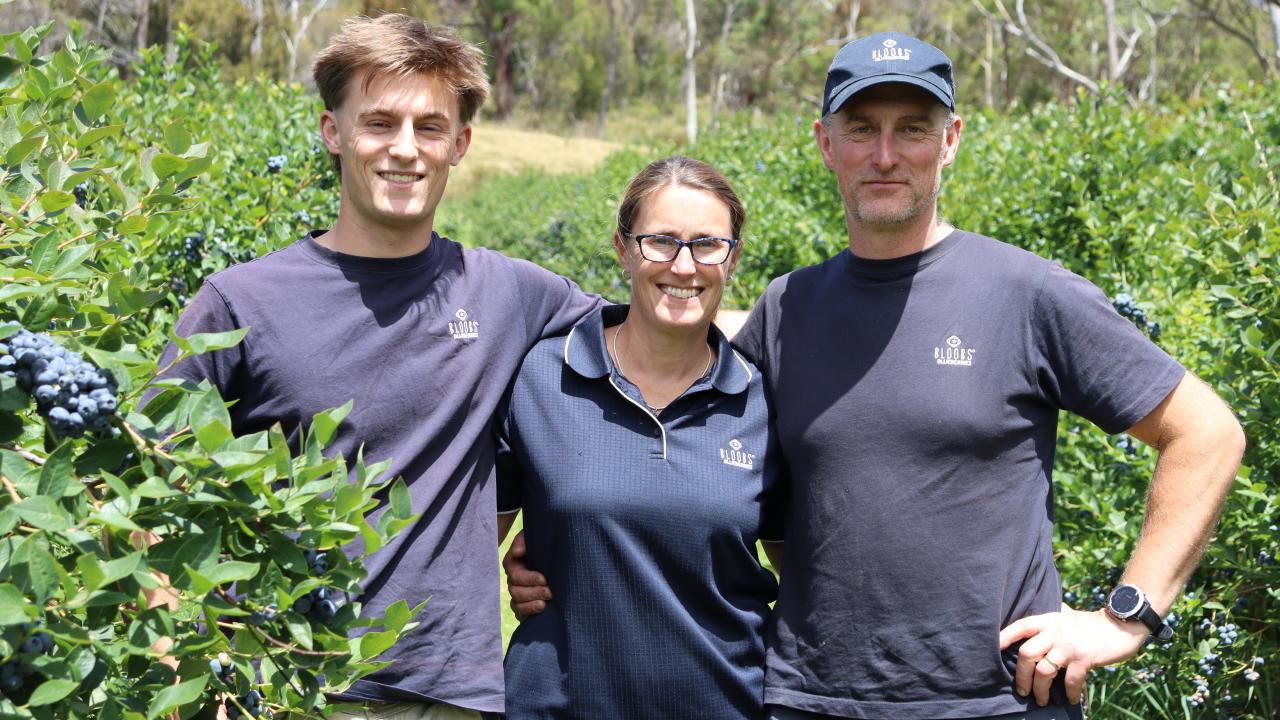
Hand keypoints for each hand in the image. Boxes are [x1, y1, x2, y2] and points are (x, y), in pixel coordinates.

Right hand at [502, 531, 550, 619]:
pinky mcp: (525, 605)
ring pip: (516, 603)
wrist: (561, 556)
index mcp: (514, 563)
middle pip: (515, 591)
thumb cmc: (548, 544)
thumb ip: (524, 541)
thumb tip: (517, 552)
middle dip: (533, 592)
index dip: (529, 578)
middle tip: (550, 592)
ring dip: (531, 604)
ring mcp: (519, 593)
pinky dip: (529, 612)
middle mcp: (514, 579)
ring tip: (545, 604)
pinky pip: (520, 613)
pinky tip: (542, 609)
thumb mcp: (537, 536)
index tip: (544, 579)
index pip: (515, 574)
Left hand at [999, 604, 1146, 705]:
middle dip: (1021, 675)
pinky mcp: (1084, 659)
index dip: (1005, 636)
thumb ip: (1053, 619)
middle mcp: (1055, 632)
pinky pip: (1070, 681)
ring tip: (1041, 700)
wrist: (1120, 626)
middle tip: (1021, 690)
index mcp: (1049, 620)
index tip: (994, 648)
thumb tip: (1038, 621)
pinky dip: (1069, 693)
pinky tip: (1070, 699)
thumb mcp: (1068, 615)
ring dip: (1040, 689)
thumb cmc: (1091, 623)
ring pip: (1044, 671)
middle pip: (1027, 653)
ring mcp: (1069, 646)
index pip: (1021, 626)